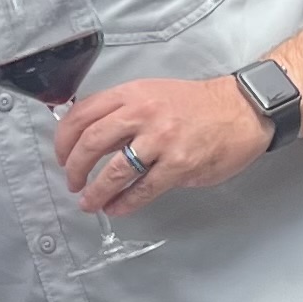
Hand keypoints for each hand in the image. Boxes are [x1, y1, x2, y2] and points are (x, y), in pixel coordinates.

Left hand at [56, 77, 272, 214]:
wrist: (242, 109)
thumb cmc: (198, 105)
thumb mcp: (154, 94)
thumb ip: (123, 112)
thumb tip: (91, 138)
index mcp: (133, 94)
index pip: (82, 114)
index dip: (64, 140)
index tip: (61, 155)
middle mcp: (143, 113)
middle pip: (91, 143)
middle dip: (74, 168)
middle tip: (72, 182)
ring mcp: (161, 139)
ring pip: (113, 171)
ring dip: (96, 192)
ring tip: (90, 202)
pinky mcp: (179, 164)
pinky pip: (142, 189)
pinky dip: (125, 203)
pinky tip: (118, 207)